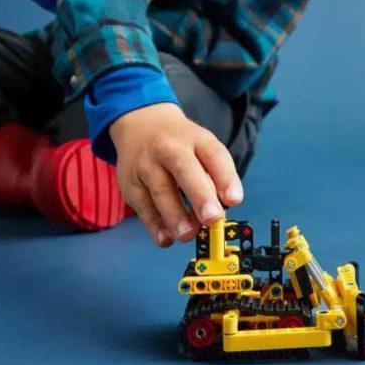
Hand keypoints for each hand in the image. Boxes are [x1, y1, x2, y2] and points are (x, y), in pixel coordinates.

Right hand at [110, 103, 243, 247]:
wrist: (140, 125)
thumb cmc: (181, 145)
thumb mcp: (202, 147)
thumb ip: (215, 175)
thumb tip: (223, 208)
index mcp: (195, 138)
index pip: (213, 154)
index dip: (225, 177)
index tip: (234, 200)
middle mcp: (169, 148)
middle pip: (184, 168)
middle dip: (199, 195)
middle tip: (212, 219)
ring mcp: (146, 164)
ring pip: (160, 191)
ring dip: (175, 216)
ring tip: (188, 235)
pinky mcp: (130, 183)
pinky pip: (143, 207)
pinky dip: (155, 225)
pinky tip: (167, 239)